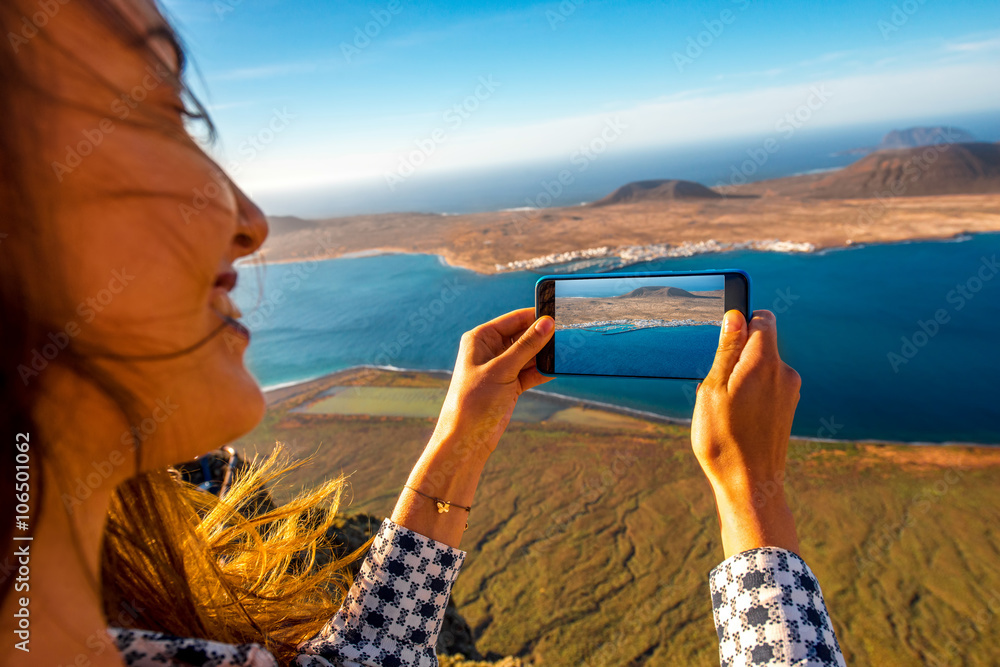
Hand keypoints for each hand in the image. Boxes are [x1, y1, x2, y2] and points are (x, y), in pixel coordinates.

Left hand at [432, 307, 553, 459]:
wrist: (467, 439)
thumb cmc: (474, 401)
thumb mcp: (502, 370)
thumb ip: (526, 346)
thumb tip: (547, 324)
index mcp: (482, 338)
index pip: (515, 319)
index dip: (537, 317)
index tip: (560, 316)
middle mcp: (491, 350)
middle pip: (525, 336)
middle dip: (544, 338)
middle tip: (568, 336)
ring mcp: (502, 368)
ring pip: (530, 355)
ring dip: (546, 356)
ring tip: (567, 353)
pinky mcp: (511, 384)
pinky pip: (531, 372)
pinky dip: (543, 372)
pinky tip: (559, 370)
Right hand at [691, 309, 801, 557]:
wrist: (750, 486)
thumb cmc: (724, 440)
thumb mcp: (713, 390)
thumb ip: (726, 351)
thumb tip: (735, 316)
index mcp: (765, 362)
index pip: (762, 319)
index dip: (741, 322)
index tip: (722, 338)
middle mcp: (784, 373)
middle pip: (761, 343)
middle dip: (737, 353)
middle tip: (715, 383)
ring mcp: (789, 392)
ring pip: (762, 366)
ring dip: (742, 376)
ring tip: (724, 406)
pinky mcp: (787, 409)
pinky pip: (767, 386)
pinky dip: (751, 393)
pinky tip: (736, 418)